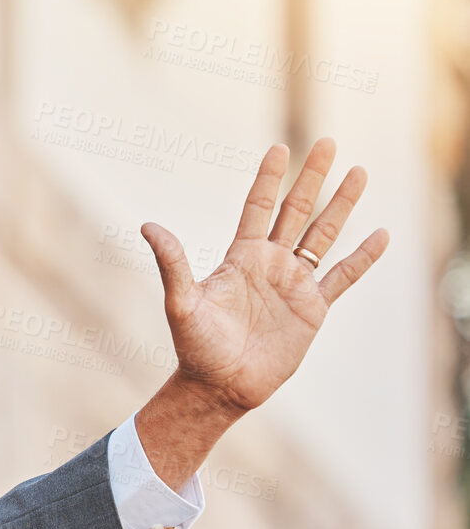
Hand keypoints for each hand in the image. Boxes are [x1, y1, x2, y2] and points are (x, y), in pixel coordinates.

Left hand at [132, 138, 388, 489]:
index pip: (258, 208)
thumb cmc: (196, 346)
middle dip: (312, 178)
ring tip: (358, 173)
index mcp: (240, 257)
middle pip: (296, 211)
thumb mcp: (181, 302)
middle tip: (327, 141)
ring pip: (324, 236)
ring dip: (341, 206)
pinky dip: (363, 258)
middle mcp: (270, 264)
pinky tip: (381, 234)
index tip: (279, 148)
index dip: (268, 179)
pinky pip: (342, 277)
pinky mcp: (313, 309)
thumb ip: (172, 264)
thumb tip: (148, 226)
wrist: (220, 386)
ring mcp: (294, 284)